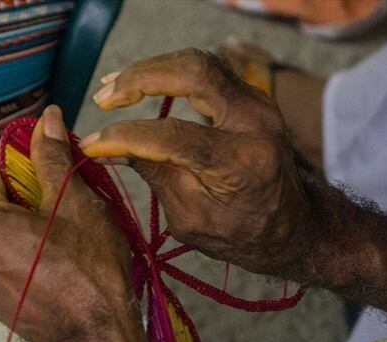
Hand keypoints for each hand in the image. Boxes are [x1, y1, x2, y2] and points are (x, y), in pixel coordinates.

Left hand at [0, 106, 141, 341]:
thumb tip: (45, 119)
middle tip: (62, 186)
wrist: (98, 340)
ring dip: (25, 220)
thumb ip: (51, 157)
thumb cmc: (89, 270)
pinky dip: (24, 249)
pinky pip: (4, 261)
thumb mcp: (74, 202)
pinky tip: (58, 255)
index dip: (15, 152)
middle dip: (24, 187)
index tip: (43, 148)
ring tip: (65, 223)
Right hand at [80, 48, 311, 276]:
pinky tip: (138, 83)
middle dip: (140, 79)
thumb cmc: (241, 234)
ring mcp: (258, 103)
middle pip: (193, 73)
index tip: (92, 144)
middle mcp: (255, 123)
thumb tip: (114, 146)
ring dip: (150, 70)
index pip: (172, 136)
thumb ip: (156, 176)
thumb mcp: (191, 219)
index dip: (125, 137)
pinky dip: (168, 73)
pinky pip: (205, 71)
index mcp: (242, 162)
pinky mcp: (250, 97)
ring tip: (112, 87)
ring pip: (198, 63)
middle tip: (103, 99)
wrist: (294, 226)